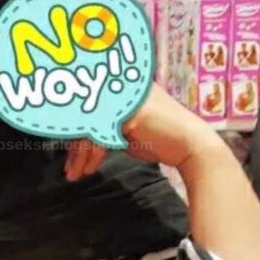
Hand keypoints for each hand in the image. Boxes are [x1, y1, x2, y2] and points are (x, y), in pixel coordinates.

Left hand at [65, 84, 223, 181]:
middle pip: (84, 115)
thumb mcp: (125, 129)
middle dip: (73, 146)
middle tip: (68, 168)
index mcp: (120, 85)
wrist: (191, 145)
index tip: (69, 153)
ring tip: (74, 174)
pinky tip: (87, 170)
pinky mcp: (126, 114)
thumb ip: (104, 126)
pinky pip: (99, 136)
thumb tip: (78, 139)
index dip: (73, 131)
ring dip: (79, 154)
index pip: (86, 105)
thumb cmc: (160, 138)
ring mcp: (123, 97)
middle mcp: (120, 86)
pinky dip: (91, 155)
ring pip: (89, 126)